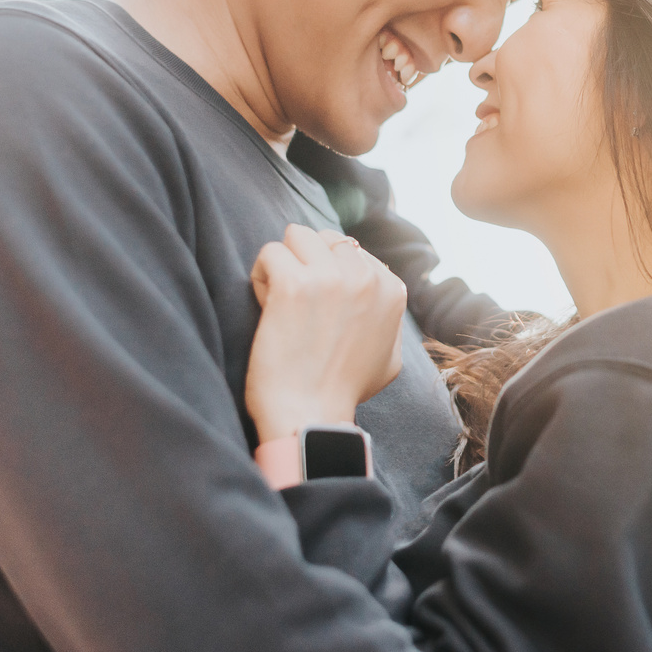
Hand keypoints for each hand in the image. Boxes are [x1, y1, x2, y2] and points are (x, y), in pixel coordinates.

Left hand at [245, 225, 405, 442]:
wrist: (311, 416)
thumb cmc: (343, 392)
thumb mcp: (389, 357)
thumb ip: (386, 320)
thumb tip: (377, 295)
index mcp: (391, 290)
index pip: (352, 250)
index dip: (328, 275)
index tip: (319, 309)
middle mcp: (366, 278)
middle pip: (325, 237)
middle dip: (306, 262)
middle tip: (296, 301)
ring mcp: (331, 278)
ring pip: (297, 234)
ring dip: (283, 263)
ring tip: (279, 298)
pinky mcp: (293, 285)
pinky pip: (269, 252)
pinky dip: (261, 277)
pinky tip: (265, 306)